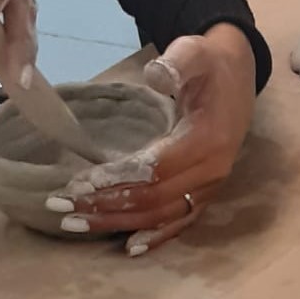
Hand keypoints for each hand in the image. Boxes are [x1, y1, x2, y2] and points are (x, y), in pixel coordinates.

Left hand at [46, 23, 256, 255]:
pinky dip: (154, 237)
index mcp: (208, 140)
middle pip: (153, 200)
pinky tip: (128, 247)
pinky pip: (179, 223)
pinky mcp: (206, 195)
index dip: (118, 179)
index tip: (79, 182)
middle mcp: (211, 172)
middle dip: (105, 205)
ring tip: (75, 223)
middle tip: (61, 206)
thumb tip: (156, 76)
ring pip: (161, 215)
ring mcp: (210, 188)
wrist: (238, 78)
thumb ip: (177, 62)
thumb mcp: (194, 51)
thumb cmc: (209, 66)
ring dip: (117, 223)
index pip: (157, 170)